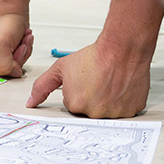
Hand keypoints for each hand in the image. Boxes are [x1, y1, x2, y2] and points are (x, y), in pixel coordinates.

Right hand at [0, 12, 33, 77]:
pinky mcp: (5, 55)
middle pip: (6, 70)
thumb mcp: (1, 45)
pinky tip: (22, 40)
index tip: (11, 49)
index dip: (9, 63)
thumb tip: (13, 73)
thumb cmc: (2, 22)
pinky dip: (24, 50)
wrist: (11, 11)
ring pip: (15, 66)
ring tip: (20, 39)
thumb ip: (5, 65)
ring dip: (23, 52)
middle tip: (17, 43)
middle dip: (18, 56)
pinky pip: (19, 61)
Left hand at [26, 41, 150, 117]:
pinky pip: (124, 109)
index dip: (76, 90)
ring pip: (107, 111)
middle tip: (96, 80)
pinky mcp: (132, 110)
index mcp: (75, 104)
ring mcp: (115, 113)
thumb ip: (42, 86)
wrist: (121, 49)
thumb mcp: (60, 69)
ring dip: (107, 100)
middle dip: (90, 97)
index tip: (83, 80)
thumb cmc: (93, 57)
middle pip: (88, 110)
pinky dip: (122, 100)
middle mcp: (95, 113)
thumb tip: (31, 102)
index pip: (72, 104)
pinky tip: (120, 86)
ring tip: (109, 82)